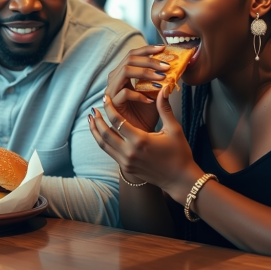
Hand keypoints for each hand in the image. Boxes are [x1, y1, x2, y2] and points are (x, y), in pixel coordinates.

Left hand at [89, 91, 203, 202]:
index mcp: (140, 140)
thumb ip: (165, 109)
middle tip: (93, 109)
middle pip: (105, 133)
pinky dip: (102, 141)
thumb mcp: (174, 129)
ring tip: (91, 120)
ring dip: (95, 131)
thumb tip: (163, 89)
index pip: (117, 121)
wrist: (179, 180)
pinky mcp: (127, 167)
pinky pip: (109, 152)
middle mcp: (130, 152)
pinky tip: (101, 134)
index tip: (104, 98)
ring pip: (104, 145)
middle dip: (97, 120)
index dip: (109, 107)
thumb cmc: (180, 154)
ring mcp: (126, 162)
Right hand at [105, 44, 169, 131]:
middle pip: (129, 59)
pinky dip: (139, 95)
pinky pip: (125, 94)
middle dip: (149, 60)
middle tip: (166, 65)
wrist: (143, 138)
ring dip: (145, 73)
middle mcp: (115, 80)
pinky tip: (151, 100)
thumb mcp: (157, 94)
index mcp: (123, 74)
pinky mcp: (112, 105)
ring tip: (161, 78)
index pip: (133, 55)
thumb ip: (161, 80)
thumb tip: (173, 65)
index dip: (147, 50)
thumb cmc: (149, 115)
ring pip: (125, 72)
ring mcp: (112, 92)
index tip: (163, 48)